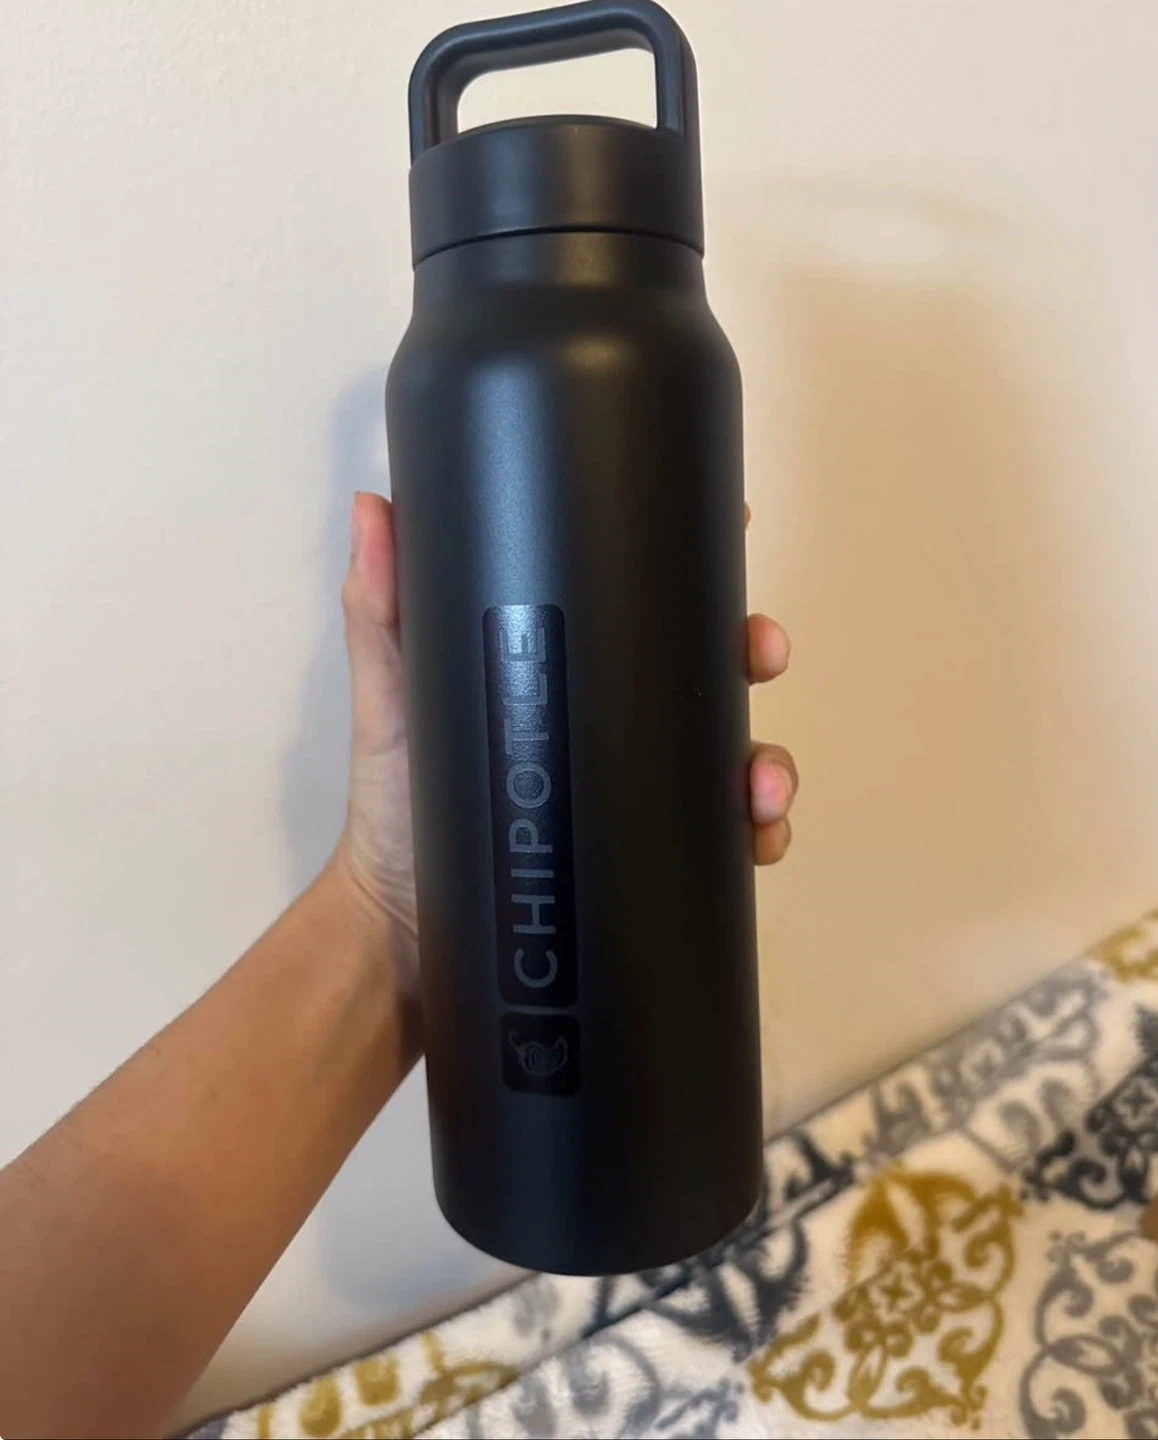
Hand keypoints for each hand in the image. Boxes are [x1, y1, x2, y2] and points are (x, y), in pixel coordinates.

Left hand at [331, 491, 797, 956]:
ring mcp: (641, 793)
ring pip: (735, 758)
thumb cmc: (397, 795)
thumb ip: (381, 605)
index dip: (699, 567)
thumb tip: (373, 505)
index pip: (646, 607)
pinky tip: (758, 839)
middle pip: (711, 672)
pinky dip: (760, 837)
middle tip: (759, 652)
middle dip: (754, 651)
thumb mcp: (392, 691)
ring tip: (759, 786)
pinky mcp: (651, 858)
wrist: (401, 921)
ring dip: (771, 763)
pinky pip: (725, 843)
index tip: (733, 522)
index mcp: (575, 673)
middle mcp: (619, 726)